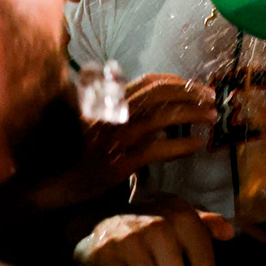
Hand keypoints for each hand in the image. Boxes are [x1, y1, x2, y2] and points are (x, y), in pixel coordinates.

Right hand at [30, 73, 215, 208]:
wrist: (53, 183)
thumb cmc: (75, 152)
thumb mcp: (96, 120)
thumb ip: (118, 104)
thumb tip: (145, 91)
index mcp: (108, 102)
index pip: (149, 81)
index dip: (178, 82)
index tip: (197, 87)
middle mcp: (112, 114)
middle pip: (160, 93)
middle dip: (191, 93)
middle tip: (212, 99)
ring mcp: (115, 138)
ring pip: (162, 117)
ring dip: (193, 114)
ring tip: (212, 118)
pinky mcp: (118, 163)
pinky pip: (158, 150)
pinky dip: (182, 146)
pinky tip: (197, 145)